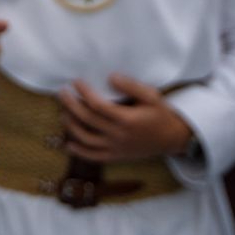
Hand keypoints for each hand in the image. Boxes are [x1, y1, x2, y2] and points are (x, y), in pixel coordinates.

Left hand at [58, 76, 193, 163]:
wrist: (172, 138)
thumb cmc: (160, 114)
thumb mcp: (151, 96)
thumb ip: (131, 86)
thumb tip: (110, 77)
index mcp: (127, 119)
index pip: (98, 105)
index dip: (84, 92)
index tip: (76, 82)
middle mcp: (119, 135)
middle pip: (88, 120)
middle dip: (71, 105)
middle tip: (62, 93)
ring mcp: (116, 148)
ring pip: (86, 139)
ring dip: (71, 126)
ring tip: (63, 113)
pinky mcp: (116, 156)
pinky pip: (94, 157)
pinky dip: (79, 152)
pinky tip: (68, 144)